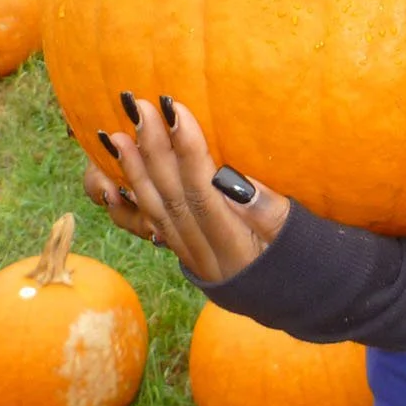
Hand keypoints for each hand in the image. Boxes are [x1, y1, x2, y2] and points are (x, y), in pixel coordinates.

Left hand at [85, 95, 288, 282]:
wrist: (285, 295)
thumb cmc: (297, 256)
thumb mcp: (295, 234)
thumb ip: (267, 210)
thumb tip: (230, 179)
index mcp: (234, 247)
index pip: (203, 192)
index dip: (188, 151)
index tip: (176, 110)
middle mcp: (203, 254)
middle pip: (172, 198)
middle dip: (153, 150)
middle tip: (139, 109)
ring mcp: (188, 255)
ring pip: (154, 211)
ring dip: (132, 170)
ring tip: (115, 136)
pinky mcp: (180, 251)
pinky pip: (146, 227)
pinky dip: (127, 199)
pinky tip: (108, 178)